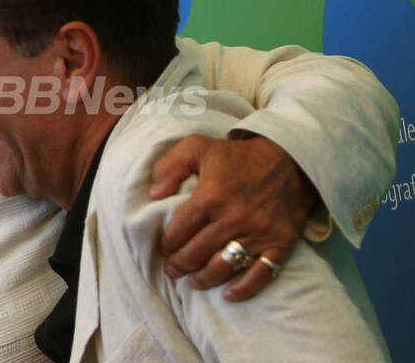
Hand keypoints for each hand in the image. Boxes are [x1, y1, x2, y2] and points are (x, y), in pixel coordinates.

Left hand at [150, 134, 317, 300]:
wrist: (288, 159)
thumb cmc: (236, 155)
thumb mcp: (196, 146)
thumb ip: (169, 166)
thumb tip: (154, 194)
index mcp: (210, 195)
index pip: (178, 231)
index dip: (166, 243)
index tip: (163, 247)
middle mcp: (233, 217)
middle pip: (196, 253)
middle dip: (179, 264)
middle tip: (172, 269)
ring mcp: (258, 233)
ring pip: (223, 267)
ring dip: (203, 279)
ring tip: (192, 281)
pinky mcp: (280, 243)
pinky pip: (261, 274)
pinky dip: (244, 289)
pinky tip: (228, 295)